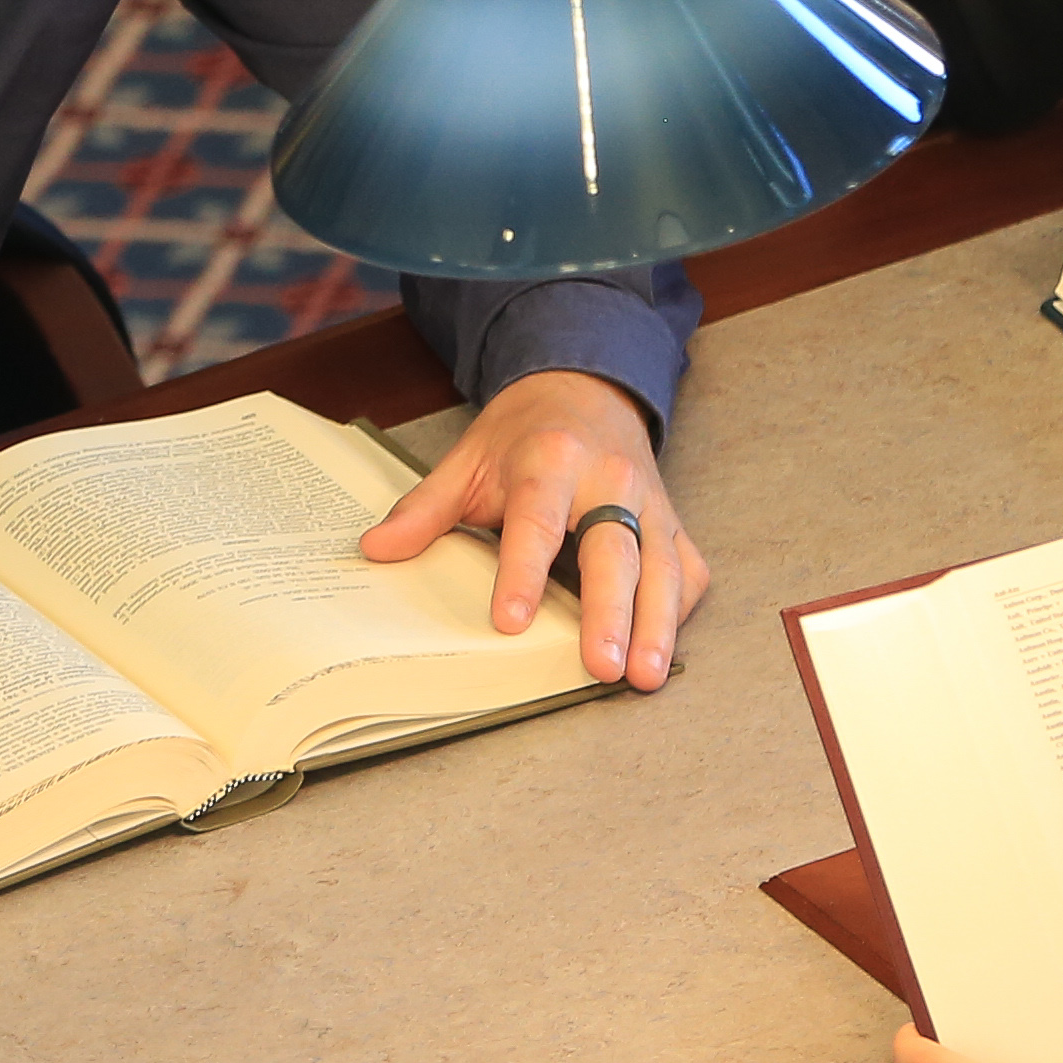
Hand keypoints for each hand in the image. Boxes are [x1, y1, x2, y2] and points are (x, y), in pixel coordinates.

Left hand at [360, 367, 707, 687]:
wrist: (587, 386)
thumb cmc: (525, 431)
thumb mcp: (469, 456)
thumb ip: (426, 507)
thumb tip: (376, 551)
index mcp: (550, 459)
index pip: (536, 521)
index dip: (523, 572)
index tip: (510, 621)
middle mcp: (607, 478)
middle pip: (613, 550)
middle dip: (609, 611)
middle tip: (600, 667)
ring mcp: (647, 501)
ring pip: (660, 565)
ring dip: (655, 624)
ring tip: (643, 676)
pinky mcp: (671, 520)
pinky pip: (685, 568)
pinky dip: (677, 610)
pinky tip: (661, 647)